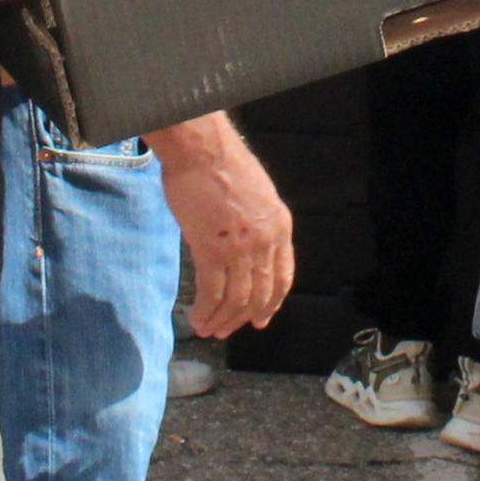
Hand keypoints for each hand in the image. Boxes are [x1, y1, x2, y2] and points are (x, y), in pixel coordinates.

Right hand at [154, 115, 293, 336]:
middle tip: (228, 330)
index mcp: (280, 226)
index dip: (271, 303)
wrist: (202, 150)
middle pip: (260, 294)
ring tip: (209, 329)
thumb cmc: (220, 165)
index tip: (261, 318)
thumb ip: (256, 223)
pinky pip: (213, 293)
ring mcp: (241, 248)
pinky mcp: (213, 250)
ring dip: (222, 320)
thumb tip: (243, 245)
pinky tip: (197, 318)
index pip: (282, 276)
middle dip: (243, 318)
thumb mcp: (256, 195)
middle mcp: (266, 241)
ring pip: (237, 300)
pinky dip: (206, 311)